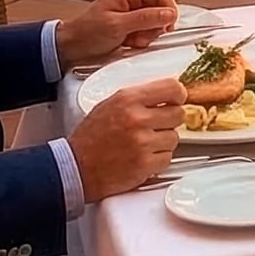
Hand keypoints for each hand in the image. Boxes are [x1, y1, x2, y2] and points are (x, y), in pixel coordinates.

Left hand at [60, 0, 181, 65]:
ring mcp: (133, 10)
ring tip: (132, 41)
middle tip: (142, 37)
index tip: (167, 26)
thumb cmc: (88, 32)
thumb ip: (145, 19)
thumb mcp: (117, 26)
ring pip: (156, 21)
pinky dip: (143, 39)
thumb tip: (169, 14)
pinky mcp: (132, 23)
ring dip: (148, 35)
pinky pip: (148, 30)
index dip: (168, 9)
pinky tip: (130, 43)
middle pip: (161, 8)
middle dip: (155, 26)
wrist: (73, 47)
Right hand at [68, 76, 187, 200]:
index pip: (172, 87)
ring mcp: (142, 142)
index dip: (178, 95)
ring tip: (143, 144)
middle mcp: (137, 119)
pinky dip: (158, 160)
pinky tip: (142, 157)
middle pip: (178, 114)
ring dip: (163, 142)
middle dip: (169, 121)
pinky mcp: (145, 164)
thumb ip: (138, 99)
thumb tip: (166, 95)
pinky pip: (167, 158)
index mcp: (128, 99)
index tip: (177, 101)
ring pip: (174, 138)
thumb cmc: (91, 137)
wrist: (76, 167)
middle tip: (156, 127)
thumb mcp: (110, 104)